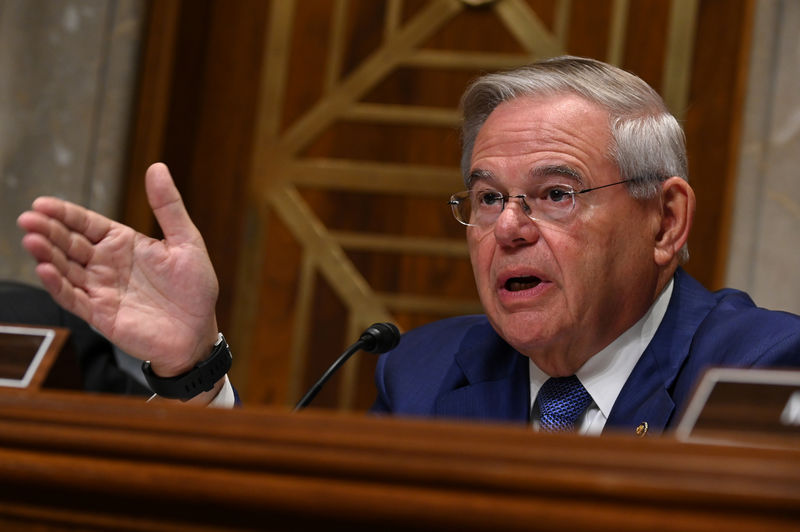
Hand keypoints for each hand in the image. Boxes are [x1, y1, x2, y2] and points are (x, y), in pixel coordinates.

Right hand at [17, 163, 219, 378]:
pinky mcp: (102, 315)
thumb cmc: (195, 287)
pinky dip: (59, 286)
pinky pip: (74, 298)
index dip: (64, 214)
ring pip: (66, 269)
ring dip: (47, 256)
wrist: (199, 330)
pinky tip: (45, 271)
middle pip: (70, 243)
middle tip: (28, 218)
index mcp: (124, 243)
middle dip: (48, 231)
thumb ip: (168, 206)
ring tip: (31, 240)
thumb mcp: (187, 241)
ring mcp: (102, 289)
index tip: (42, 203)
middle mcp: (107, 264)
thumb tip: (157, 167)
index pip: (86, 224)